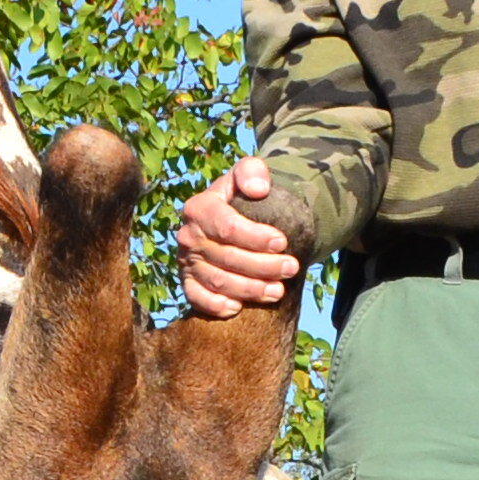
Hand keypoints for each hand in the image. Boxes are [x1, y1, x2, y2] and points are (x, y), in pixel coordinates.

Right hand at [176, 157, 300, 314]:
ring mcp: (186, 261)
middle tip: (291, 268)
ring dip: (249, 289)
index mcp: (199, 208)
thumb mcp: (247, 173)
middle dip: (262, 266)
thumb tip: (258, 189)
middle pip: (226, 257)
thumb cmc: (242, 196)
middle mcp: (188, 235)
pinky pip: (196, 298)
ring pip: (217, 281)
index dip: (256, 237)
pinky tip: (239, 308)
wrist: (230, 216)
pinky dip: (216, 305)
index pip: (227, 227)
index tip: (282, 242)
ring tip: (279, 291)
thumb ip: (252, 171)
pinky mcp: (187, 281)